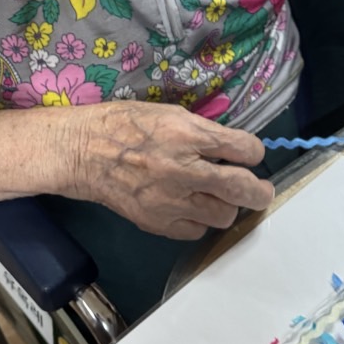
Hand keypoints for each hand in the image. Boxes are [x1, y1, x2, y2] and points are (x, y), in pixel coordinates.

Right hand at [69, 103, 274, 238]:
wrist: (83, 152)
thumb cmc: (123, 125)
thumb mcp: (168, 113)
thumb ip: (202, 131)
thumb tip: (230, 147)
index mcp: (188, 135)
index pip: (243, 149)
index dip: (254, 152)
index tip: (251, 155)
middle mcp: (184, 170)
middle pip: (242, 189)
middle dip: (259, 191)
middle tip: (260, 191)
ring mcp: (171, 201)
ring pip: (223, 216)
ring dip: (228, 206)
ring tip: (219, 197)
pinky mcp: (158, 222)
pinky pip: (197, 231)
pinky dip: (201, 221)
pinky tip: (192, 207)